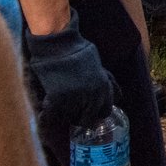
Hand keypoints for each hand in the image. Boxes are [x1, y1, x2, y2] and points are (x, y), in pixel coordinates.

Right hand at [25, 11, 115, 127]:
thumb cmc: (79, 53)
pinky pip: (50, 117)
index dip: (95, 113)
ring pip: (69, 119)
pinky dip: (47, 114)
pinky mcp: (56, 99)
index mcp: (104, 88)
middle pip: (86, 120)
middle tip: (70, 108)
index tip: (87, 110)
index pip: (104, 112)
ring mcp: (74, 99)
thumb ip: (109, 83)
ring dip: (63, 114)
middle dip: (79, 117)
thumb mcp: (100, 66)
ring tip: (60, 101)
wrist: (58, 45)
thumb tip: (119, 98)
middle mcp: (92, 96)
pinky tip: (47, 106)